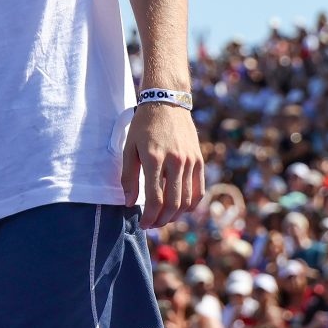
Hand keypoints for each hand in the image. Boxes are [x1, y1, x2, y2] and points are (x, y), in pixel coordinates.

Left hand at [123, 102, 202, 228]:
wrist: (167, 103)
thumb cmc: (143, 126)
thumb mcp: (129, 148)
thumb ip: (128, 177)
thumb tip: (130, 202)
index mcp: (154, 159)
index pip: (155, 198)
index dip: (149, 216)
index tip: (143, 224)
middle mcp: (175, 161)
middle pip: (173, 203)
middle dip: (162, 220)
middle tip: (152, 225)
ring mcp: (190, 161)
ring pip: (187, 200)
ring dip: (176, 215)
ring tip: (164, 218)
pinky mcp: (199, 160)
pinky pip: (199, 190)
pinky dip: (191, 204)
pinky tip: (180, 209)